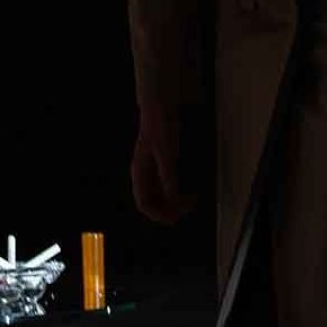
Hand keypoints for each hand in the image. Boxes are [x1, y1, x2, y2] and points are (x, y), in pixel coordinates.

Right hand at [130, 105, 194, 224]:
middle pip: (151, 201)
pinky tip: (185, 190)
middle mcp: (143, 173)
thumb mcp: (166, 156)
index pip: (144, 203)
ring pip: (158, 194)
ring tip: (187, 203)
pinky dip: (174, 191)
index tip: (174, 218)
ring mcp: (151, 169)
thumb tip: (173, 199)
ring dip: (171, 202)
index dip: (158, 215)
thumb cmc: (160, 128)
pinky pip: (164, 185)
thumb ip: (169, 178)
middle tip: (184, 212)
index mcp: (139, 173)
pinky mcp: (159, 163)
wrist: (159, 108)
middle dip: (166, 210)